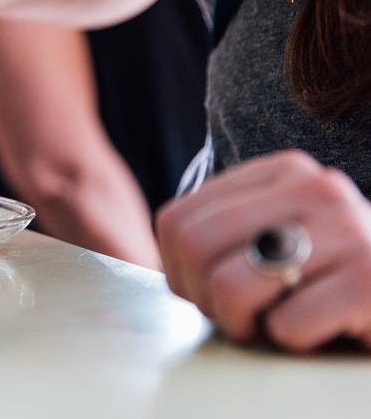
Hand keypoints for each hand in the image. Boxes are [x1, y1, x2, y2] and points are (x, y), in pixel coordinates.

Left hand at [155, 150, 370, 351]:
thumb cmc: (335, 282)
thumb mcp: (281, 239)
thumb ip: (227, 234)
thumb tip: (166, 258)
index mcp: (284, 172)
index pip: (177, 221)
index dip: (179, 272)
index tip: (211, 293)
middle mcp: (317, 188)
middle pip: (192, 247)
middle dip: (204, 299)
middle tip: (240, 317)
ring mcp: (350, 231)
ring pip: (232, 287)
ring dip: (244, 325)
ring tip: (278, 324)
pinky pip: (287, 327)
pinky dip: (294, 344)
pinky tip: (326, 332)